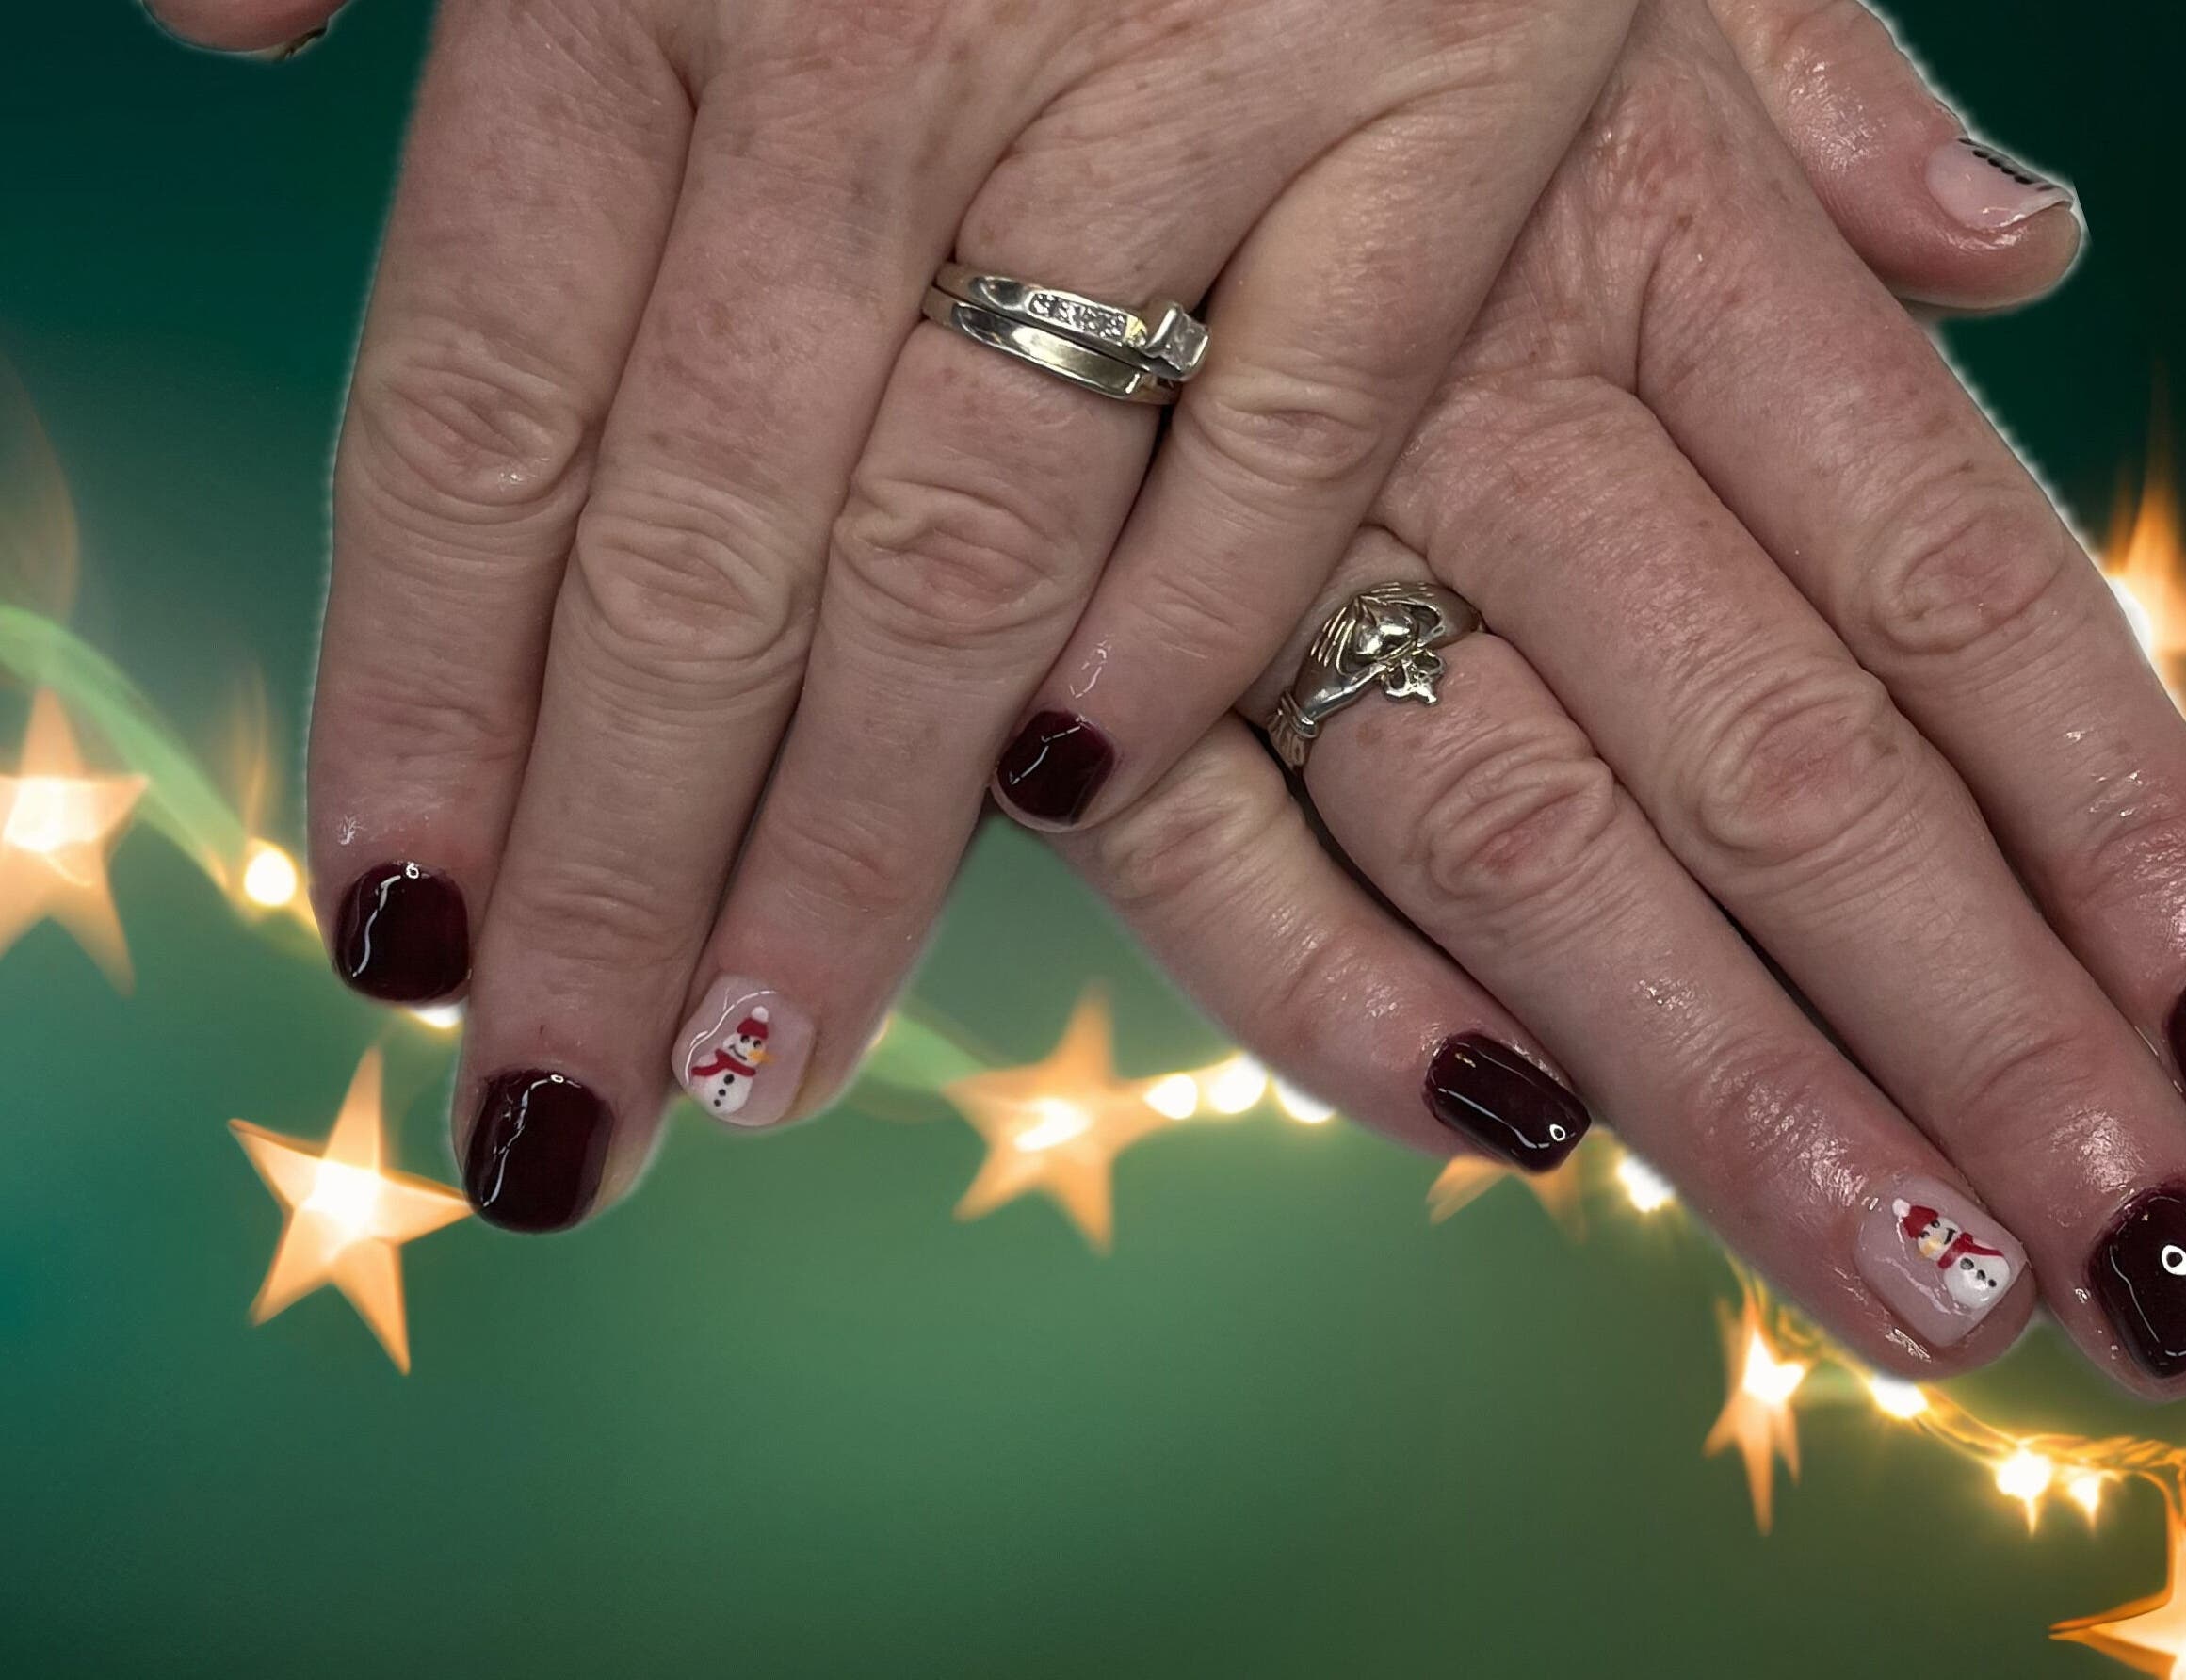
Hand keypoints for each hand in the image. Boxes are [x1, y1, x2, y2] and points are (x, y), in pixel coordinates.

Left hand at [157, 0, 1653, 1226]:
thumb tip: (198, 32)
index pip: (477, 407)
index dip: (420, 693)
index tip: (389, 938)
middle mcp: (883, 47)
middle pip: (703, 552)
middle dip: (613, 865)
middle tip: (553, 1126)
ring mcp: (1184, 77)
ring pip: (977, 542)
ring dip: (864, 837)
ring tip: (762, 1058)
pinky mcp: (1454, 96)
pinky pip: (1308, 418)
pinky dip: (1203, 610)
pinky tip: (1089, 799)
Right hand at [1054, 0, 2185, 1395]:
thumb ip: (1805, 92)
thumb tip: (2022, 237)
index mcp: (1648, 217)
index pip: (1947, 565)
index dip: (2121, 812)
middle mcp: (1484, 393)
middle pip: (1777, 758)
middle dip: (1978, 1032)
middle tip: (2148, 1273)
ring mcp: (1260, 536)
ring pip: (1530, 842)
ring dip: (1732, 1085)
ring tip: (1918, 1288)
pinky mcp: (1066, 642)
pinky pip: (1208, 851)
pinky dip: (1342, 1003)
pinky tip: (1514, 1136)